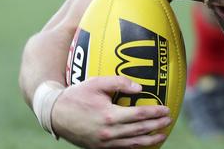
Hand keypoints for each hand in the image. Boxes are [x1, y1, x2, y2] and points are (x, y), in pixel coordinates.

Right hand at [51, 76, 171, 147]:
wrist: (55, 113)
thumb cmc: (77, 95)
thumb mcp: (97, 82)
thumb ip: (120, 82)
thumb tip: (140, 88)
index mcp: (109, 115)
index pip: (139, 114)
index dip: (155, 112)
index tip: (167, 109)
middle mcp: (108, 132)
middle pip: (139, 130)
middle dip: (156, 126)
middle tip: (168, 121)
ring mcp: (104, 143)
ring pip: (132, 143)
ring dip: (149, 140)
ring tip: (162, 135)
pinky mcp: (99, 148)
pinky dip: (134, 147)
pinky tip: (142, 144)